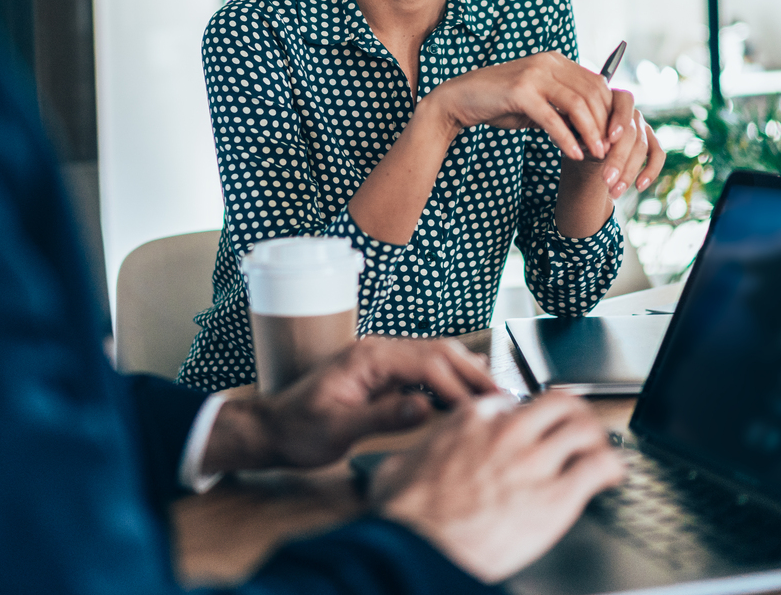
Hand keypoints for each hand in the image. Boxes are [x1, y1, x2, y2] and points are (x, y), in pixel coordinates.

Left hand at [201, 337, 497, 474]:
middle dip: (473, 373)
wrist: (274, 429)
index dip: (460, 383)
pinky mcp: (383, 373)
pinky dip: (451, 376)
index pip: (427, 362)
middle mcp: (377, 350)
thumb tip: (423, 407)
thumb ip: (380, 417)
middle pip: (437, 351)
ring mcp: (381, 359)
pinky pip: (425, 366)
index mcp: (367, 358)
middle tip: (506, 398)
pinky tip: (471, 388)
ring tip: (498, 394)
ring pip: (435, 355)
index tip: (486, 406)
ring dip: (467, 372)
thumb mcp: (336, 429)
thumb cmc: (299, 431)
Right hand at [372, 392, 625, 582]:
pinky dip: (612, 466)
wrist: (419, 546)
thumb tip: (406, 463)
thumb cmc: (407, 514)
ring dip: (596, 438)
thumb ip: (419, 453)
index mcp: (472, 420)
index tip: (534, 430)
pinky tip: (612, 474)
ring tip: (599, 451)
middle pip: (559, 402)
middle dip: (574, 413)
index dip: (528, 417)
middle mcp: (507, 432)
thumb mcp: (402, 464)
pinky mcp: (555, 497)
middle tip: (580, 428)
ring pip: (585, 427)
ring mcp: (534, 461)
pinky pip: (600, 466)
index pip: (516, 402)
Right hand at [427, 52, 613, 163]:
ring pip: (577, 104)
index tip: (614, 136)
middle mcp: (548, 62)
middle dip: (605, 124)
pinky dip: (567, 138)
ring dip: (591, 132)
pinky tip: (575, 154)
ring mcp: (534, 74)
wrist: (460, 99)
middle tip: (610, 150)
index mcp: (556, 61)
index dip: (610, 111)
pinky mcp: (520, 91)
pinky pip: (552, 118)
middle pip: (592, 93)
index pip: (597, 83)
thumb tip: (592, 128)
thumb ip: (562, 108)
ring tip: (597, 154)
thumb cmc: (499, 103)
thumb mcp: (537, 102)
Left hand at [576, 89, 664, 199]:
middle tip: (606, 180)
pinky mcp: (651, 142)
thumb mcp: (570, 127)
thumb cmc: (573, 133)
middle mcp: (631, 110)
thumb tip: (582, 141)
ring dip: (628, 171)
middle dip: (619, 159)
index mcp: (612, 98)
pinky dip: (651, 171)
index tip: (609, 140)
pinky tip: (639, 186)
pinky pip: (658, 155)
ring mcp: (643, 126)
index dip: (618, 120)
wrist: (582, 147)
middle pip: (631, 132)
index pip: (623, 102)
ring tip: (613, 191)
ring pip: (642, 147)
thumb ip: (578, 128)